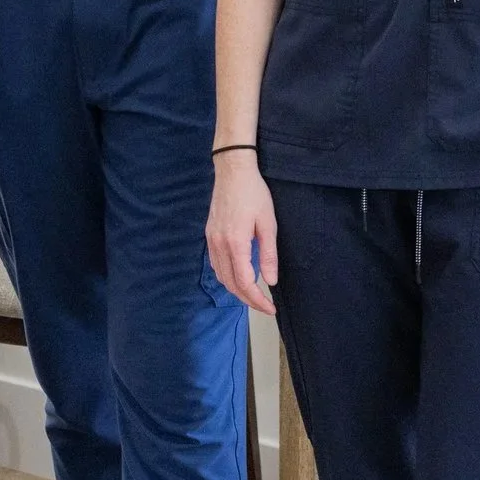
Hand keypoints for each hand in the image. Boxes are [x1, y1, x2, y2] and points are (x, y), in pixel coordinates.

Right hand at [205, 150, 278, 314]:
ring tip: (253, 295)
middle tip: (265, 306)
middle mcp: (219, 244)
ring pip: (220, 275)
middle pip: (230, 283)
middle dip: (247, 299)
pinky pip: (215, 264)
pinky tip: (238, 276)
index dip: (257, 299)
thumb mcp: (268, 224)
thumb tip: (270, 281)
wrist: (232, 172)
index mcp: (235, 243)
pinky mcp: (209, 234)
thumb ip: (268, 255)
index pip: (244, 282)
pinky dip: (226, 276)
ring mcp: (211, 239)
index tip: (271, 308)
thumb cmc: (254, 195)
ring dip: (236, 290)